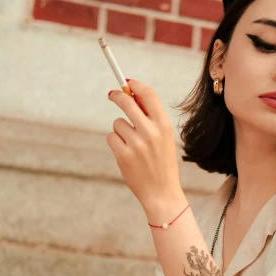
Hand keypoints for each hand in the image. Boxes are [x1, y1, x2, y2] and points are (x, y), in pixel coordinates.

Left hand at [106, 79, 181, 210]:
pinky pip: (111, 137)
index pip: (148, 95)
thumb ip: (151, 118)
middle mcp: (150, 132)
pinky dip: (116, 143)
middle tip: (112, 95)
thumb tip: (133, 95)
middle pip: (127, 102)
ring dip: (120, 131)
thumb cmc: (162, 163)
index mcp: (164, 125)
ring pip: (117, 123)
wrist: (161, 192)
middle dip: (117, 96)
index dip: (135, 85)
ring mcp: (136, 144)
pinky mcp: (123, 155)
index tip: (127, 82)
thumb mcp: (164, 138)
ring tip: (132, 146)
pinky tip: (127, 154)